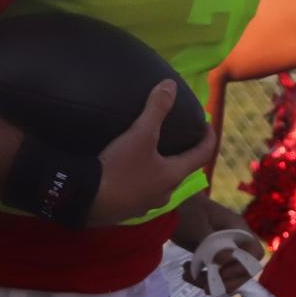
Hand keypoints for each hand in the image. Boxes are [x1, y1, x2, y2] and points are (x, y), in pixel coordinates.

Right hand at [89, 81, 217, 226]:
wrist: (87, 201)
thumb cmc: (120, 168)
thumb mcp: (139, 134)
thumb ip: (156, 108)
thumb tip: (171, 85)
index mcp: (173, 175)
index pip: (202, 155)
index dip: (208, 137)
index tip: (207, 124)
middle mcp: (165, 193)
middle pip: (181, 171)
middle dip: (182, 153)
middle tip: (178, 137)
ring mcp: (146, 205)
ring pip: (161, 184)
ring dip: (161, 168)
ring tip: (151, 152)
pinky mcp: (127, 211)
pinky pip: (142, 192)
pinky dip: (142, 179)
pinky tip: (129, 171)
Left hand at [172, 196, 260, 293]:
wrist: (171, 204)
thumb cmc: (185, 211)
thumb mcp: (196, 227)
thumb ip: (212, 244)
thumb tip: (227, 260)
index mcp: (237, 228)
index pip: (254, 252)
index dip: (243, 266)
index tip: (222, 272)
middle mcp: (236, 240)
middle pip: (244, 269)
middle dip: (226, 281)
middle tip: (205, 285)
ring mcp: (225, 248)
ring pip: (229, 274)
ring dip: (211, 281)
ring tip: (188, 275)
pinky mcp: (214, 255)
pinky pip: (216, 272)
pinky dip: (203, 277)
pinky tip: (186, 272)